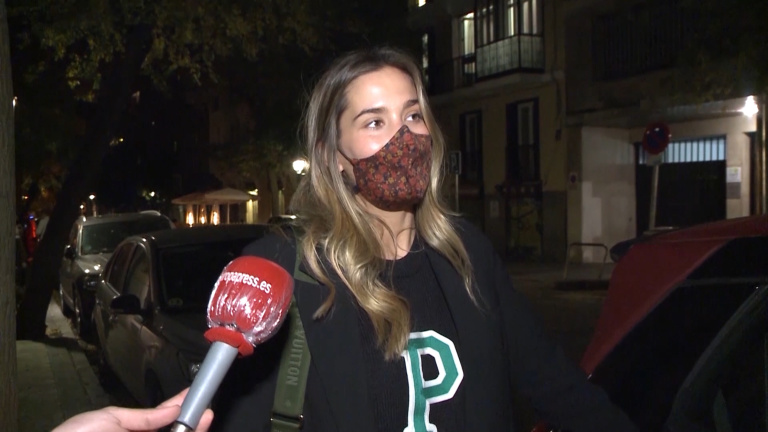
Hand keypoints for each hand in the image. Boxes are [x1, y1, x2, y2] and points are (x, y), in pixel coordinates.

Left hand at [51, 388, 213, 431]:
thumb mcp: (113, 419)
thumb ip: (146, 417)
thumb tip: (173, 409)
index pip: (166, 422)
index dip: (184, 413)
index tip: (200, 403)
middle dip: (194, 425)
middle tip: (206, 414)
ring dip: (192, 431)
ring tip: (201, 420)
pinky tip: (190, 430)